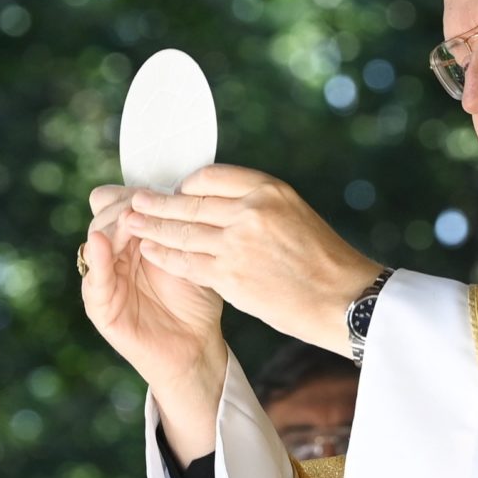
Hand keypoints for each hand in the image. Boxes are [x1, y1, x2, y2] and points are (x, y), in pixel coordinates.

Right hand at [80, 185, 227, 455]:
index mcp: (132, 240)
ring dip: (112, 226)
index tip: (154, 190)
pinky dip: (97, 260)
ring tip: (128, 217)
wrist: (196, 347)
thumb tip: (175, 188)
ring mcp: (104, 280)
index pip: (116, 203)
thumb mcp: (190, 254)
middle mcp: (113, 256)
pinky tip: (101, 244)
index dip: (132, 193)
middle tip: (141, 204)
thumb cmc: (196, 300)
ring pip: (95, 239)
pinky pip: (94, 280)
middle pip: (103, 215)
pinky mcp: (100, 306)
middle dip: (122, 205)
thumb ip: (177, 227)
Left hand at [117, 165, 381, 354]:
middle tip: (135, 202)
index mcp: (269, 190)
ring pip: (183, 232)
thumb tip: (222, 208)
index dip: (187, 186)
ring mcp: (239, 242)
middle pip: (191, 202)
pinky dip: (165, 256)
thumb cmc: (325, 262)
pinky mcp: (231, 275)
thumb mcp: (295, 215)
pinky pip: (187, 262)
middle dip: (158, 204)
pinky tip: (151, 251)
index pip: (211, 177)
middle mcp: (252, 210)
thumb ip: (258, 208)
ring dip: (153, 228)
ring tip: (131, 223)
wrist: (345, 300)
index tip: (176, 193)